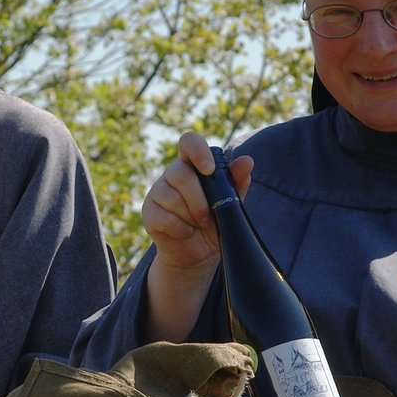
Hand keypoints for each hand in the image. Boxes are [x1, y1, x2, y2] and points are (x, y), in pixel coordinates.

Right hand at [140, 132, 252, 341]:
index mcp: (193, 165)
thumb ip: (237, 182)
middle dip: (198, 198)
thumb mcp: (230, 203)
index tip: (209, 169)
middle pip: (180, 173)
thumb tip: (247, 161)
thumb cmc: (215, 222)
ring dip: (190, 215)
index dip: (197, 151)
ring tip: (198, 225)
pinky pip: (162, 216)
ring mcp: (158, 192)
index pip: (189, 142)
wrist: (198, 254)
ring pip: (170, 196)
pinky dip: (179, 228)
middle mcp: (173, 174)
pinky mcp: (149, 212)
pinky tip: (185, 233)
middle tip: (208, 216)